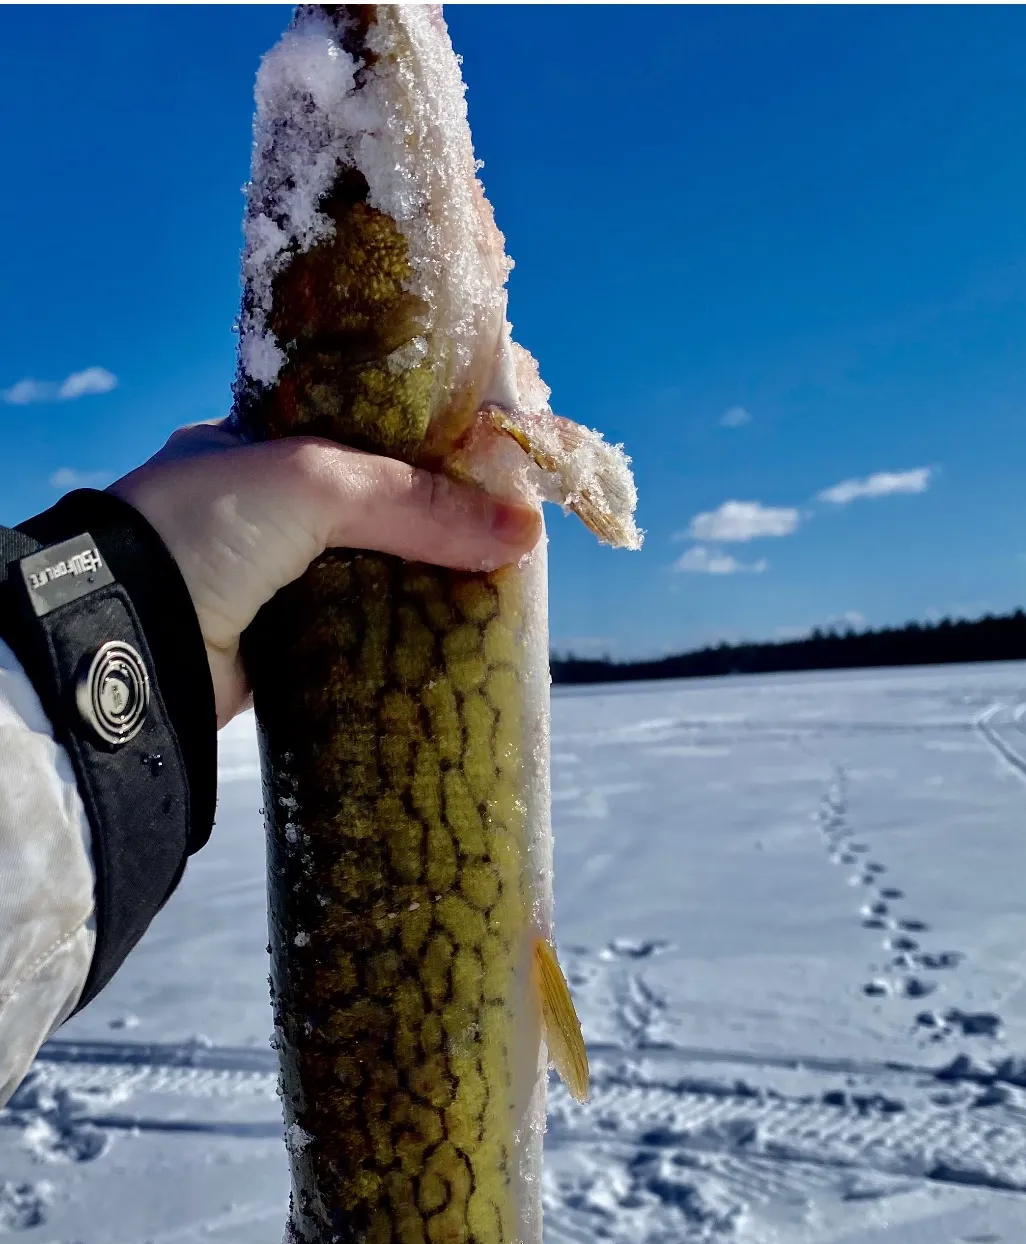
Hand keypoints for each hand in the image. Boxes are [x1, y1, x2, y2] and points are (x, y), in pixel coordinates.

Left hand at [110, 420, 541, 727]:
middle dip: (432, 526)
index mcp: (245, 449)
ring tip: (493, 587)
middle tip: (500, 534)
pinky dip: (396, 643)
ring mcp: (260, 587)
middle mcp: (249, 515)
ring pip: (364, 579)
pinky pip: (351, 643)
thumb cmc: (203, 531)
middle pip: (368, 513)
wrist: (131, 643)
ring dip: (420, 587)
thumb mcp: (315, 484)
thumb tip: (521, 530)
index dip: (419, 448)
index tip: (483, 464)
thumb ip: (416, 501)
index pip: (350, 435)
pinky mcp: (273, 653)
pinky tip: (447, 640)